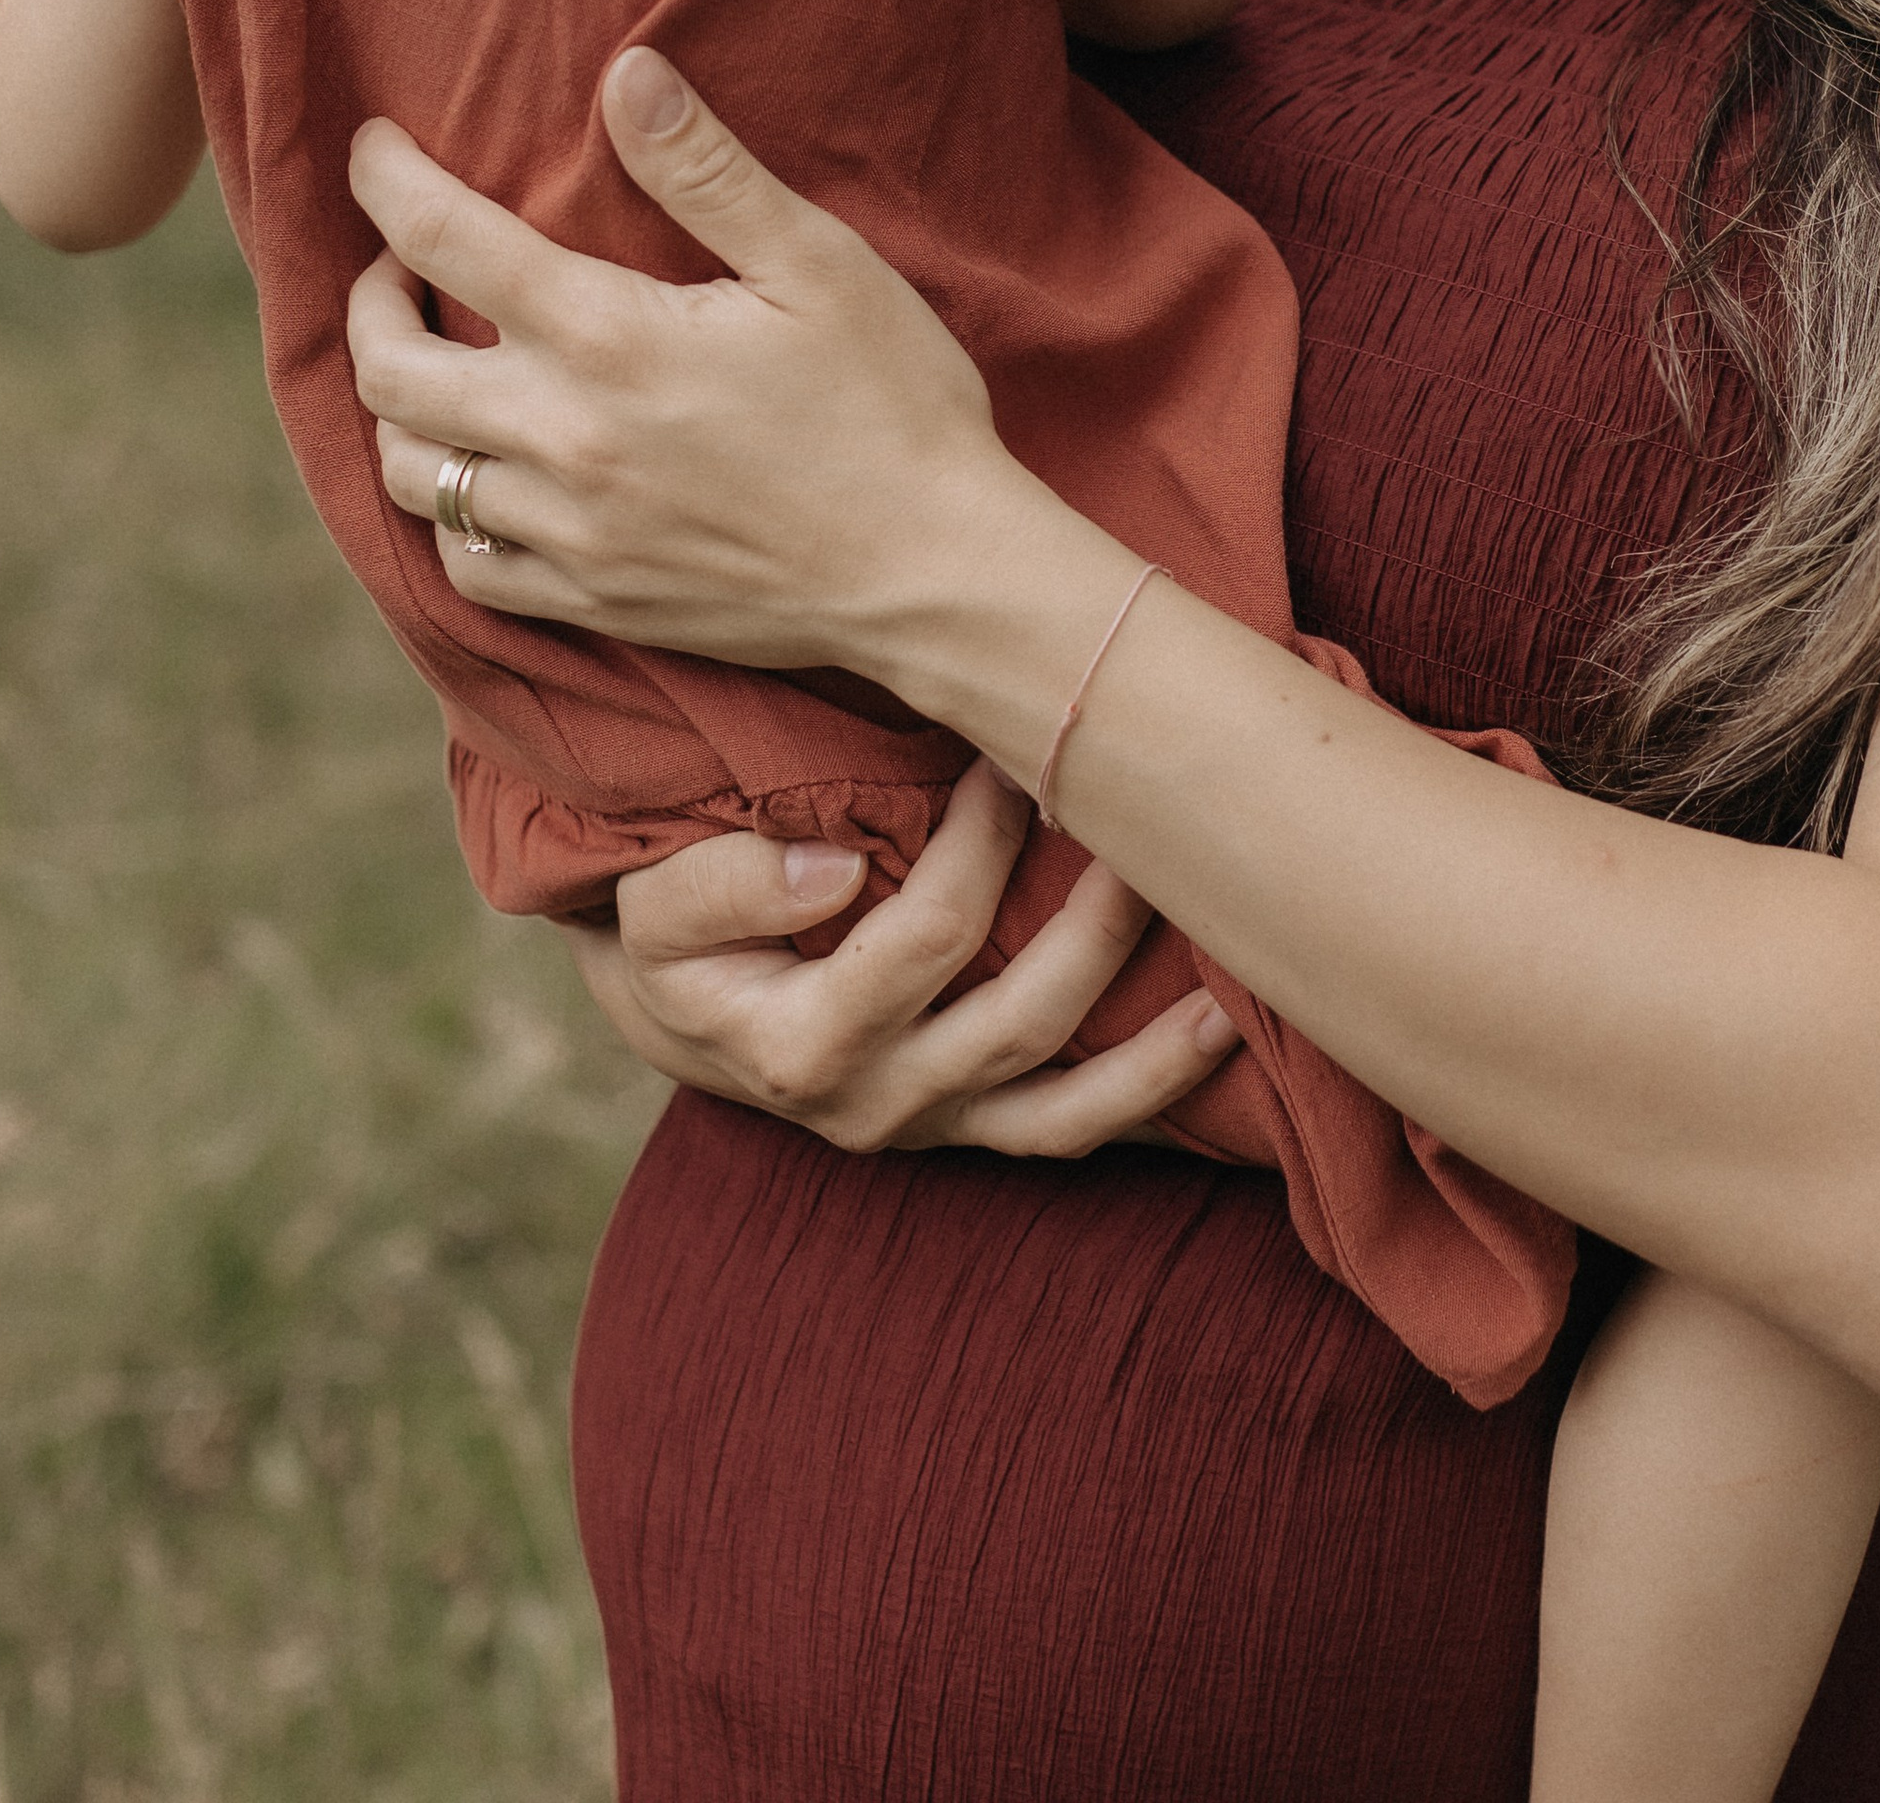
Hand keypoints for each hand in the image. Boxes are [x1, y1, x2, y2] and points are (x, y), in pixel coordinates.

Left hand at [344, 45, 1025, 677]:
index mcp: (609, 338)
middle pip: (387, 369)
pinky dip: (448, 515)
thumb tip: (625, 71)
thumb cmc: (893, 403)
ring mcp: (570, 531)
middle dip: (365, 300)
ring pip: (409, 474)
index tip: (371, 148)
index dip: (387, 182)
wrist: (937, 574)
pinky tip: (484, 479)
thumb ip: (706, 170)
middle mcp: (563, 439)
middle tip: (392, 265)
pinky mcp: (594, 598)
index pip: (442, 240)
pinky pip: (465, 567)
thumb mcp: (819, 263)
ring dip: (398, 409)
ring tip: (430, 365)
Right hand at [572, 760, 1241, 1156]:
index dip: (981, 841)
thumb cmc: (661, 929)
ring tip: (1231, 951)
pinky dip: (1150, 1091)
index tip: (1011, 751)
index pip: (925, 940)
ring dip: (1154, 1029)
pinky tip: (1222, 1029)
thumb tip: (832, 872)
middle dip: (1092, 910)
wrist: (673, 1002)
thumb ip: (719, 886)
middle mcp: (877, 1104)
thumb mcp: (648, 903)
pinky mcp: (969, 1125)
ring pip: (1065, 1098)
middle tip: (1141, 810)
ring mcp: (933, 1124)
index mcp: (799, 1049)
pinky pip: (1070, 1129)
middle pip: (1019, 1012)